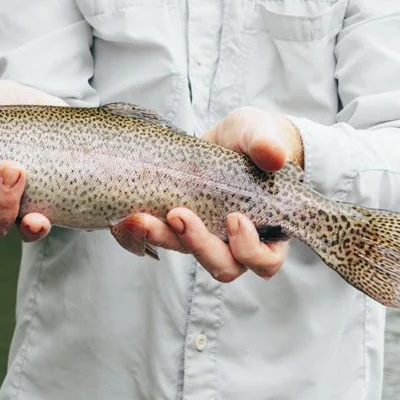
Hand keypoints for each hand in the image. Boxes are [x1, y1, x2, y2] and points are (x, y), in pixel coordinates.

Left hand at [118, 107, 300, 283]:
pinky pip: (159, 239)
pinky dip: (140, 233)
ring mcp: (204, 236)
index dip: (249, 248)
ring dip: (163, 239)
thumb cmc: (256, 141)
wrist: (230, 137)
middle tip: (179, 215)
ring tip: (141, 218)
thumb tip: (273, 155)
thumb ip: (267, 143)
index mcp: (268, 231)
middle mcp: (236, 243)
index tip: (234, 218)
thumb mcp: (262, 134)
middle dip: (198, 244)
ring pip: (186, 253)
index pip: (265, 260)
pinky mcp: (177, 225)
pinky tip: (125, 216)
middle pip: (222, 265)